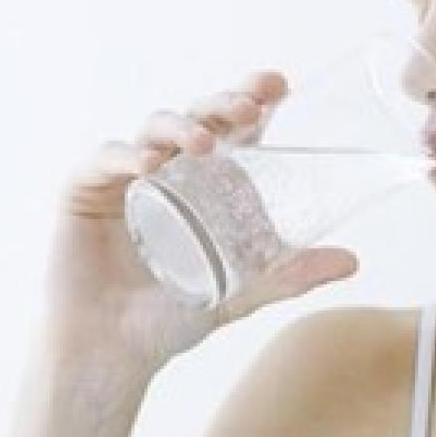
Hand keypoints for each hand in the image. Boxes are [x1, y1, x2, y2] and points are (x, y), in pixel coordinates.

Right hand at [42, 70, 358, 377]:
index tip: (278, 84)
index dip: (253, 98)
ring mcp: (126, 176)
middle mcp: (170, 169)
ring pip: (154, 128)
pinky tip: (148, 166)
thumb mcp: (243, 292)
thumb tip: (352, 262)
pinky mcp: (84, 191)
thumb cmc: (172, 317)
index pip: (234, 127)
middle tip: (248, 107)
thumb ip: (291, 275)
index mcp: (208, 181)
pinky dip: (126, 155)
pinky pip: (104, 159)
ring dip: (181, 127)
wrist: (115, 352)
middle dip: (223, 103)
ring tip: (204, 144)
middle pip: (198, 116)